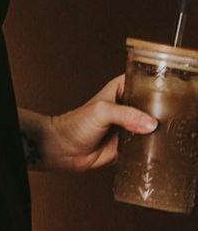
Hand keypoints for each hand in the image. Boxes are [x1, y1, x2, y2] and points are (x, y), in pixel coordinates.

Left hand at [36, 75, 157, 171]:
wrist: (63, 149)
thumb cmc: (75, 124)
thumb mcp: (101, 111)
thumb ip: (126, 115)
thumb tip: (150, 124)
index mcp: (120, 90)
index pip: (143, 82)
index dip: (156, 86)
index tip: (167, 93)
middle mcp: (126, 107)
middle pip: (151, 106)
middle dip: (159, 112)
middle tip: (166, 118)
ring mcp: (128, 126)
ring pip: (150, 128)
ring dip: (155, 132)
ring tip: (163, 133)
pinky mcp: (128, 145)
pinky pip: (145, 146)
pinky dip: (150, 148)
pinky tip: (155, 149)